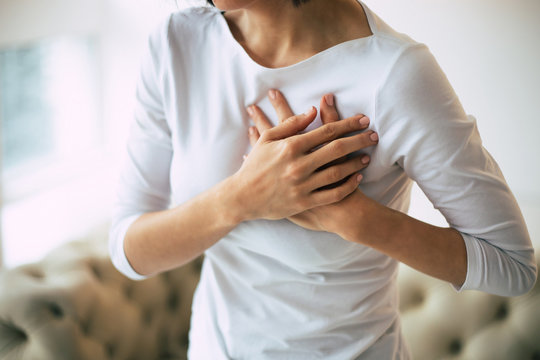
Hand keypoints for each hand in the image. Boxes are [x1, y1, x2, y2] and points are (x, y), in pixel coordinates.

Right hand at [245, 89, 377, 232]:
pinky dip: (347, 186)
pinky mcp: (304, 202)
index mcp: (290, 146)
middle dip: (359, 140)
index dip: (347, 124)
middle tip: (374, 135)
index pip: (326, 131)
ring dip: (356, 163)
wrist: (242, 198)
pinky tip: (357, 178)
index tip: (363, 120)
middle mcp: (298, 165)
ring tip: (367, 155)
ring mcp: (302, 185)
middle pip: (337, 149)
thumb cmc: (254, 166)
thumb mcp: (267, 140)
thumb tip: (312, 111)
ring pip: (338, 172)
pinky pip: (332, 194)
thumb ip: (290, 125)